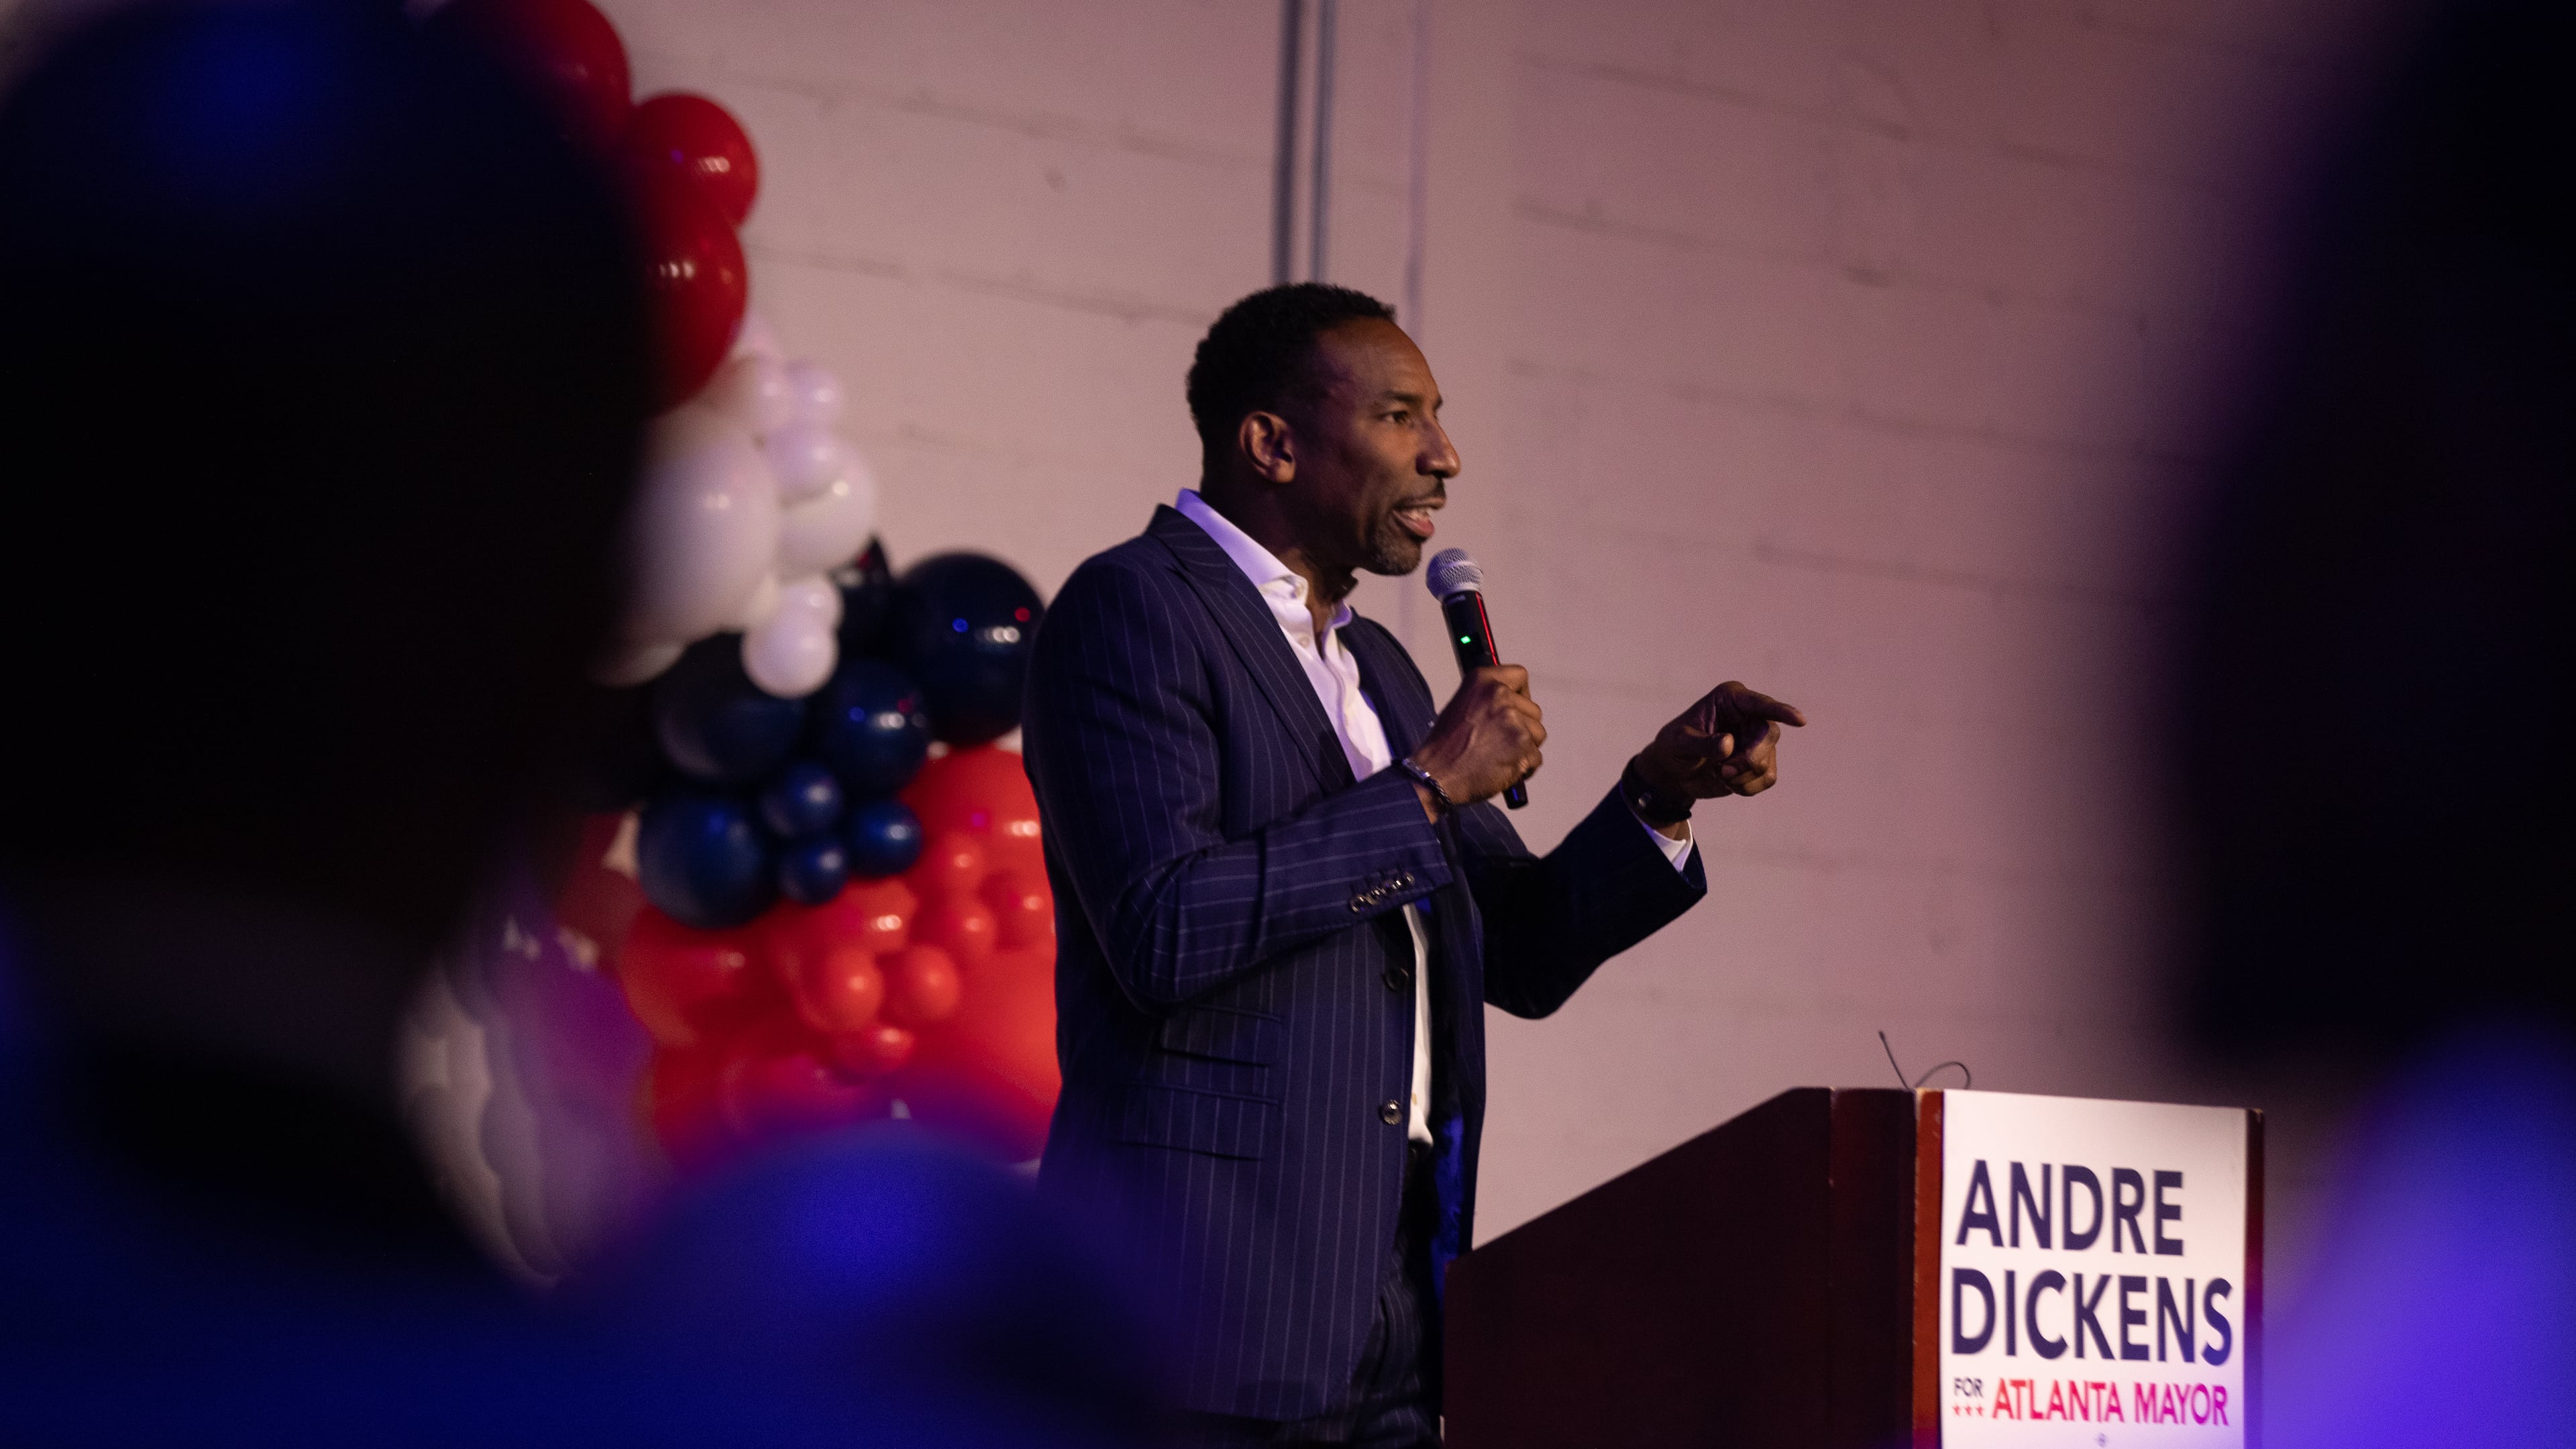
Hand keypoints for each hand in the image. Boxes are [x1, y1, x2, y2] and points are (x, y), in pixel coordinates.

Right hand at [1409, 664, 1544, 812]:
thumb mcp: (1462, 705)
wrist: (1436, 775)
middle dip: (1524, 727)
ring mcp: (1513, 720)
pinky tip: (1504, 769)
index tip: (1516, 708)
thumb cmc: (1445, 747)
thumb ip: (1488, 699)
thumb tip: (1511, 704)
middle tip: (1501, 741)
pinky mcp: (1522, 745)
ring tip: (1501, 756)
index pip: (1520, 676)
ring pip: (1538, 734)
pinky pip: (1536, 757)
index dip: (1521, 694)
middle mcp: (1500, 695)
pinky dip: (1525, 767)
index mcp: (1483, 681)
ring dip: (1525, 747)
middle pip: (1534, 710)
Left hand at [1634, 680, 1804, 803]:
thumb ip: (1703, 743)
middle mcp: (1749, 715)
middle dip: (1747, 760)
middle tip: (1723, 771)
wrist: (1674, 772)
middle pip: (1768, 736)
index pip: (1760, 704)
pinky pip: (1767, 778)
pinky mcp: (1760, 762)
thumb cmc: (1674, 747)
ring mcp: (1757, 739)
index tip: (1800, 720)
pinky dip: (1746, 786)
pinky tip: (1727, 781)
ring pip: (1767, 762)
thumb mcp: (1680, 743)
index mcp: (1730, 700)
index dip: (1781, 711)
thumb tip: (1729, 744)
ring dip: (1742, 776)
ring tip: (1719, 773)